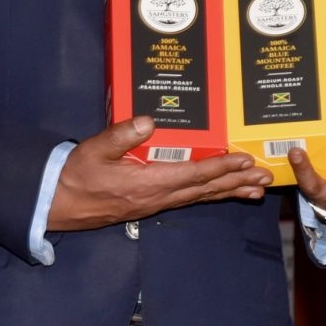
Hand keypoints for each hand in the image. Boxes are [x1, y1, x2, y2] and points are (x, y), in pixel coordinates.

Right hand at [47, 116, 271, 231]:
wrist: (60, 203)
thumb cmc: (76, 175)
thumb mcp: (94, 149)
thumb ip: (121, 134)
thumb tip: (149, 121)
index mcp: (148, 182)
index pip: (193, 174)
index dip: (221, 167)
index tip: (244, 160)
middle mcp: (158, 197)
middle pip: (205, 189)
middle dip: (236, 182)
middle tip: (265, 178)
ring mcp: (157, 203)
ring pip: (201, 197)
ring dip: (230, 192)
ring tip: (256, 190)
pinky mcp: (153, 204)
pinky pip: (189, 199)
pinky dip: (210, 195)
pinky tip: (223, 194)